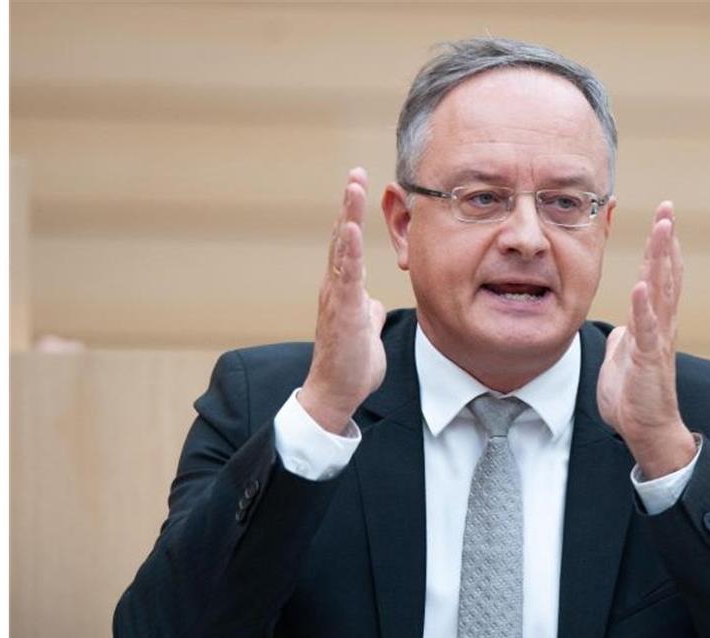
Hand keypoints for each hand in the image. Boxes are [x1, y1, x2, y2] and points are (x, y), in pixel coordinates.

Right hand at [299, 167, 387, 433]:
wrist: (336, 393)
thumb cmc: (351, 365)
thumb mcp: (367, 331)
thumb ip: (368, 312)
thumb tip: (374, 303)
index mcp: (344, 290)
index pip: (349, 246)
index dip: (353, 215)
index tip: (358, 185)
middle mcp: (335, 288)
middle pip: (343, 238)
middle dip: (348, 204)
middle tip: (355, 172)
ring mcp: (337, 297)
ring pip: (342, 249)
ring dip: (348, 216)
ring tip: (352, 187)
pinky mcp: (342, 311)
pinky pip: (346, 275)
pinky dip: (349, 250)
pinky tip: (352, 228)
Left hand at [597, 202, 696, 478]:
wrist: (645, 430)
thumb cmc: (634, 397)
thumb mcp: (623, 358)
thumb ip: (627, 337)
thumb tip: (623, 326)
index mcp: (653, 323)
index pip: (659, 277)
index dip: (661, 247)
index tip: (664, 217)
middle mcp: (661, 325)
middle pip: (666, 275)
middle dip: (666, 241)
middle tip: (669, 208)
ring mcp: (656, 340)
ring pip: (661, 292)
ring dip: (661, 260)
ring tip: (663, 230)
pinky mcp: (648, 359)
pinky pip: (646, 329)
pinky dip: (643, 306)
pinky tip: (640, 284)